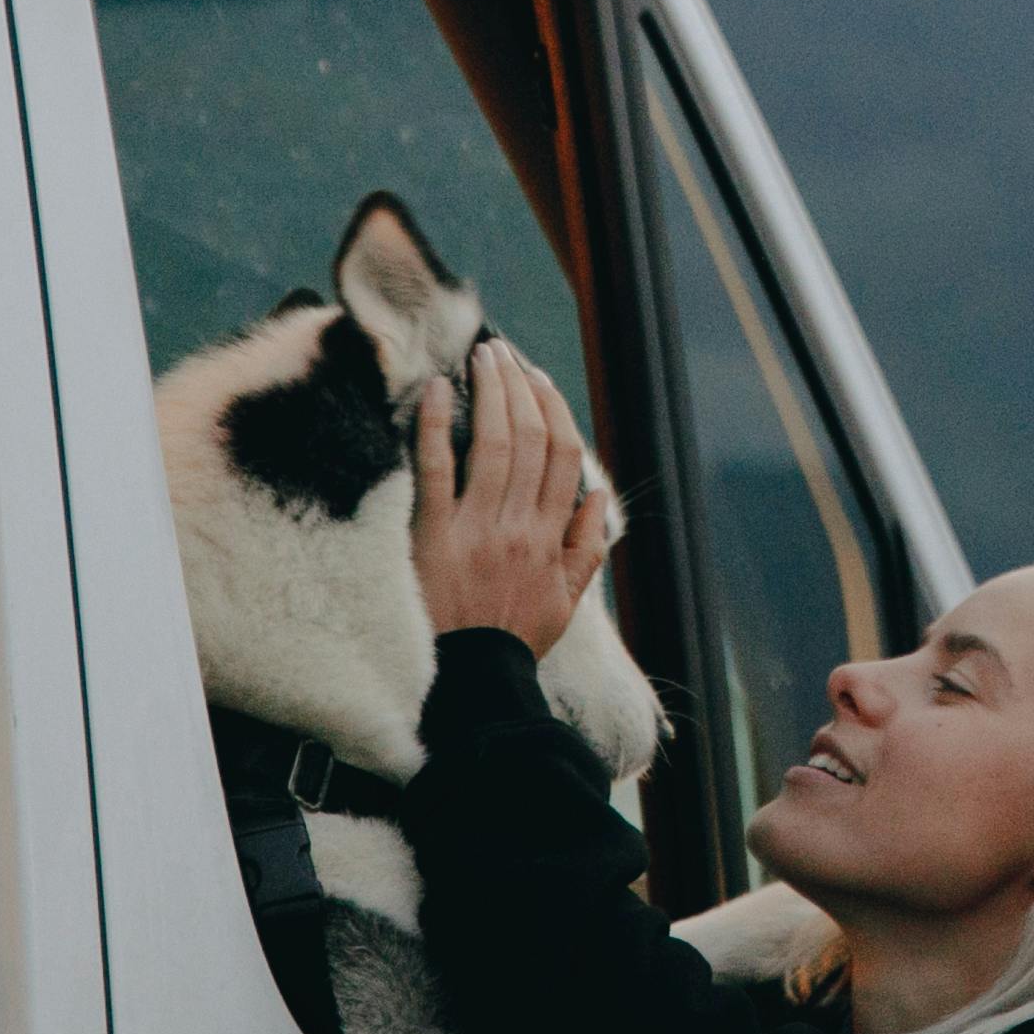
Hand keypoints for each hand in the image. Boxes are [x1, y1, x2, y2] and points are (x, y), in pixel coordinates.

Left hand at [409, 338, 610, 656]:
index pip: (563, 456)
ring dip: (490, 392)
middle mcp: (519, 525)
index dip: (553, 409)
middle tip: (502, 352)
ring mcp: (478, 529)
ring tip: (481, 357)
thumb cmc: (516, 640)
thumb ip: (587, 547)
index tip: (538, 378)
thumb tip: (598, 498)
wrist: (473, 681)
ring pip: (493, 443)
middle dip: (519, 386)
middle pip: (530, 438)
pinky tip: (437, 391)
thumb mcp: (567, 602)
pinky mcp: (435, 537)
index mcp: (551, 537)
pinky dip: (438, 426)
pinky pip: (438, 470)